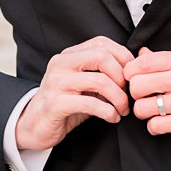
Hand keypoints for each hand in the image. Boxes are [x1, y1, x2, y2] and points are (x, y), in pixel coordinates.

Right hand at [16, 36, 132, 150]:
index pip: (102, 43)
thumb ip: (105, 74)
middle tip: (129, 94)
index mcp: (69, 55)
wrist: (34, 126)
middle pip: (102, 56)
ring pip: (99, 81)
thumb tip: (137, 65)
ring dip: (119, 98)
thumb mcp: (86, 85)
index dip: (124, 57)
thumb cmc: (66, 104)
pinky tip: (113, 117)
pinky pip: (90, 103)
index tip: (132, 76)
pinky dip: (108, 112)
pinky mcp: (55, 103)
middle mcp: (60, 64)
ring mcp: (56, 82)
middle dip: (122, 77)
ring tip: (123, 109)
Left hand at [124, 48, 170, 136]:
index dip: (132, 73)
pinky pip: (155, 127)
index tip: (137, 78)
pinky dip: (155, 127)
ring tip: (155, 109)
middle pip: (136, 86)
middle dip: (136, 93)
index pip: (139, 64)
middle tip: (145, 95)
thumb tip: (141, 55)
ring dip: (145, 111)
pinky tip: (164, 121)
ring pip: (142, 109)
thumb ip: (166, 58)